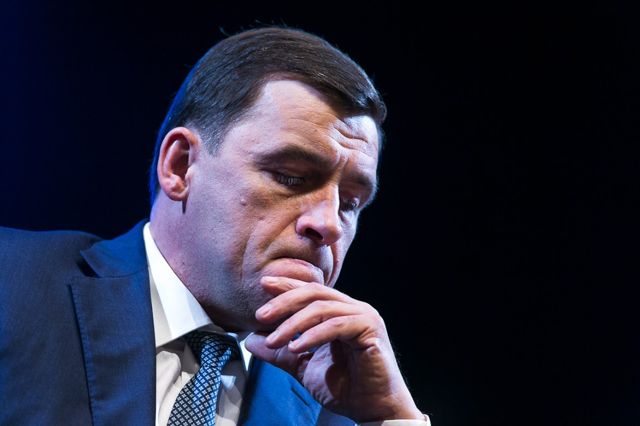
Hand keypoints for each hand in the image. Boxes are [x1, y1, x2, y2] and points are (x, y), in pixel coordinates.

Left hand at [244, 276, 422, 422]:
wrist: (372, 410)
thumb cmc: (345, 388)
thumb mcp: (303, 367)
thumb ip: (280, 353)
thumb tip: (252, 340)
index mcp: (340, 312)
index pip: (311, 291)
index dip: (287, 285)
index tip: (263, 284)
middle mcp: (353, 309)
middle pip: (314, 293)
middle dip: (284, 301)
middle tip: (261, 316)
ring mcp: (364, 316)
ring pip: (323, 307)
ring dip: (294, 323)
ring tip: (275, 340)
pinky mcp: (370, 329)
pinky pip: (337, 325)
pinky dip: (313, 335)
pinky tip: (296, 348)